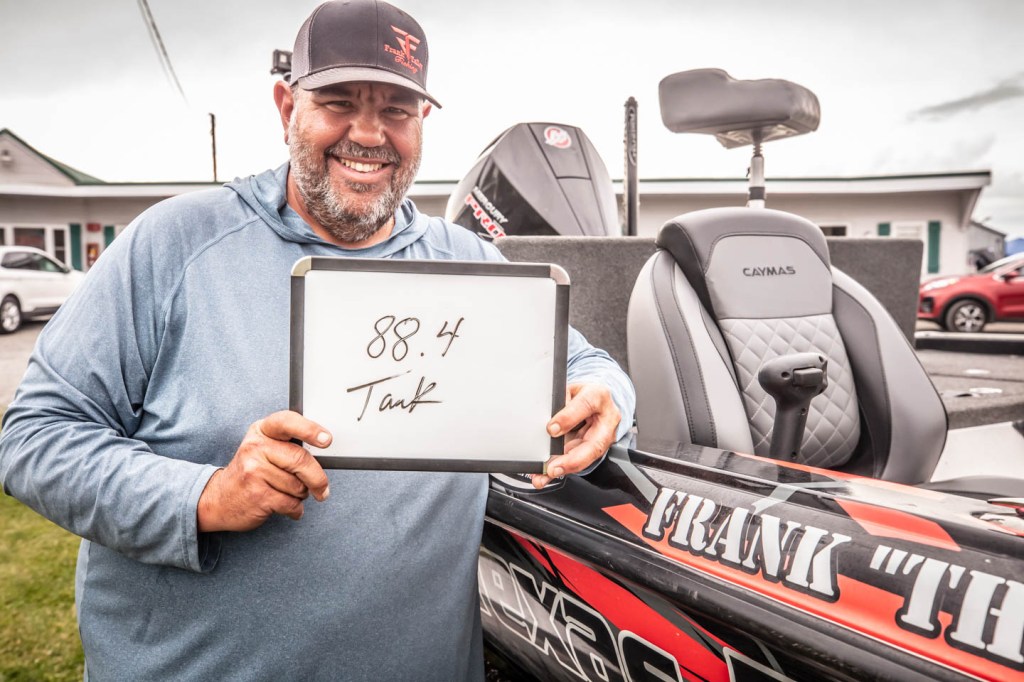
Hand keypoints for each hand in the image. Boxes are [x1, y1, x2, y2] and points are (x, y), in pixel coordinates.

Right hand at [197, 411, 331, 531]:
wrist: (218, 500)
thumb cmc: (251, 472)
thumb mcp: (264, 448)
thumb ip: (289, 444)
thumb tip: (325, 450)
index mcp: (261, 431)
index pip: (287, 422)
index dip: (310, 430)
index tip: (327, 440)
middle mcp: (255, 447)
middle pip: (300, 460)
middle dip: (317, 479)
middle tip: (323, 489)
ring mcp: (253, 471)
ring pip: (298, 485)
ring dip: (301, 495)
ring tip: (287, 493)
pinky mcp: (257, 495)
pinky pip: (291, 503)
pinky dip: (295, 509)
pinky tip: (287, 507)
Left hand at [532, 383, 619, 488]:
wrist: (597, 400)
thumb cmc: (582, 394)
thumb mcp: (570, 389)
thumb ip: (560, 401)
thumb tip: (545, 417)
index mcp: (598, 396)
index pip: (585, 406)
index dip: (568, 418)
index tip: (551, 429)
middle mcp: (606, 419)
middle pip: (594, 444)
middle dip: (572, 459)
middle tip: (553, 468)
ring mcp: (604, 437)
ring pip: (587, 457)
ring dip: (566, 468)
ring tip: (547, 474)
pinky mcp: (596, 449)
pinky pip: (580, 461)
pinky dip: (563, 469)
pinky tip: (547, 475)